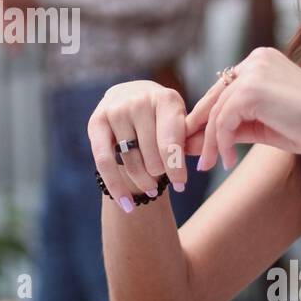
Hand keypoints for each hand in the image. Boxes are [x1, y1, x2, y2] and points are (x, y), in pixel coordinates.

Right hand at [88, 80, 190, 211]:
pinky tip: (126, 204)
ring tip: (151, 188)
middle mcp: (139, 101)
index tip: (180, 186)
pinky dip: (115, 187)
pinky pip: (104, 162)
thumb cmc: (162, 116)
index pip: (170, 143)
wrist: (130, 95)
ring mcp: (115, 110)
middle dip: (159, 174)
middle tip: (162, 180)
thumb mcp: (182, 122)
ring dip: (143, 181)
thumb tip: (205, 157)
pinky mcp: (96, 121)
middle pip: (151, 156)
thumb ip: (194, 140)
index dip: (176, 169)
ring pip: (130, 161)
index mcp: (166, 99)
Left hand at [188, 47, 300, 171]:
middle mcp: (254, 60)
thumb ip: (235, 127)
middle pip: (216, 98)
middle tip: (194, 157)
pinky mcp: (250, 89)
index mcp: (261, 62)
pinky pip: (224, 120)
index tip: (200, 143)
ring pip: (217, 112)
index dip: (209, 117)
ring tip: (211, 165)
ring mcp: (252, 72)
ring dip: (212, 142)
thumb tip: (199, 142)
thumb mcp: (265, 126)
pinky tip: (229, 160)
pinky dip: (222, 143)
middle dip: (202, 130)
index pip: (224, 90)